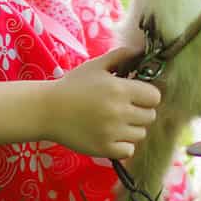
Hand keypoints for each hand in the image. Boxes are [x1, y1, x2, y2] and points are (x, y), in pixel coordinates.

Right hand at [43, 46, 160, 158]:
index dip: (148, 95)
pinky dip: (122, 145)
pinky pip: (128, 150)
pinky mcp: (104, 149)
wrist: (46, 110)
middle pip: (150, 116)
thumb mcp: (95, 65)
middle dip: (140, 111)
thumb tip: (140, 50)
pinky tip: (110, 135)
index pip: (155, 97)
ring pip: (140, 134)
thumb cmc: (72, 86)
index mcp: (120, 89)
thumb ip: (120, 56)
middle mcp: (119, 112)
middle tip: (124, 108)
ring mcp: (112, 133)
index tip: (136, 95)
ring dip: (132, 128)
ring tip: (115, 121)